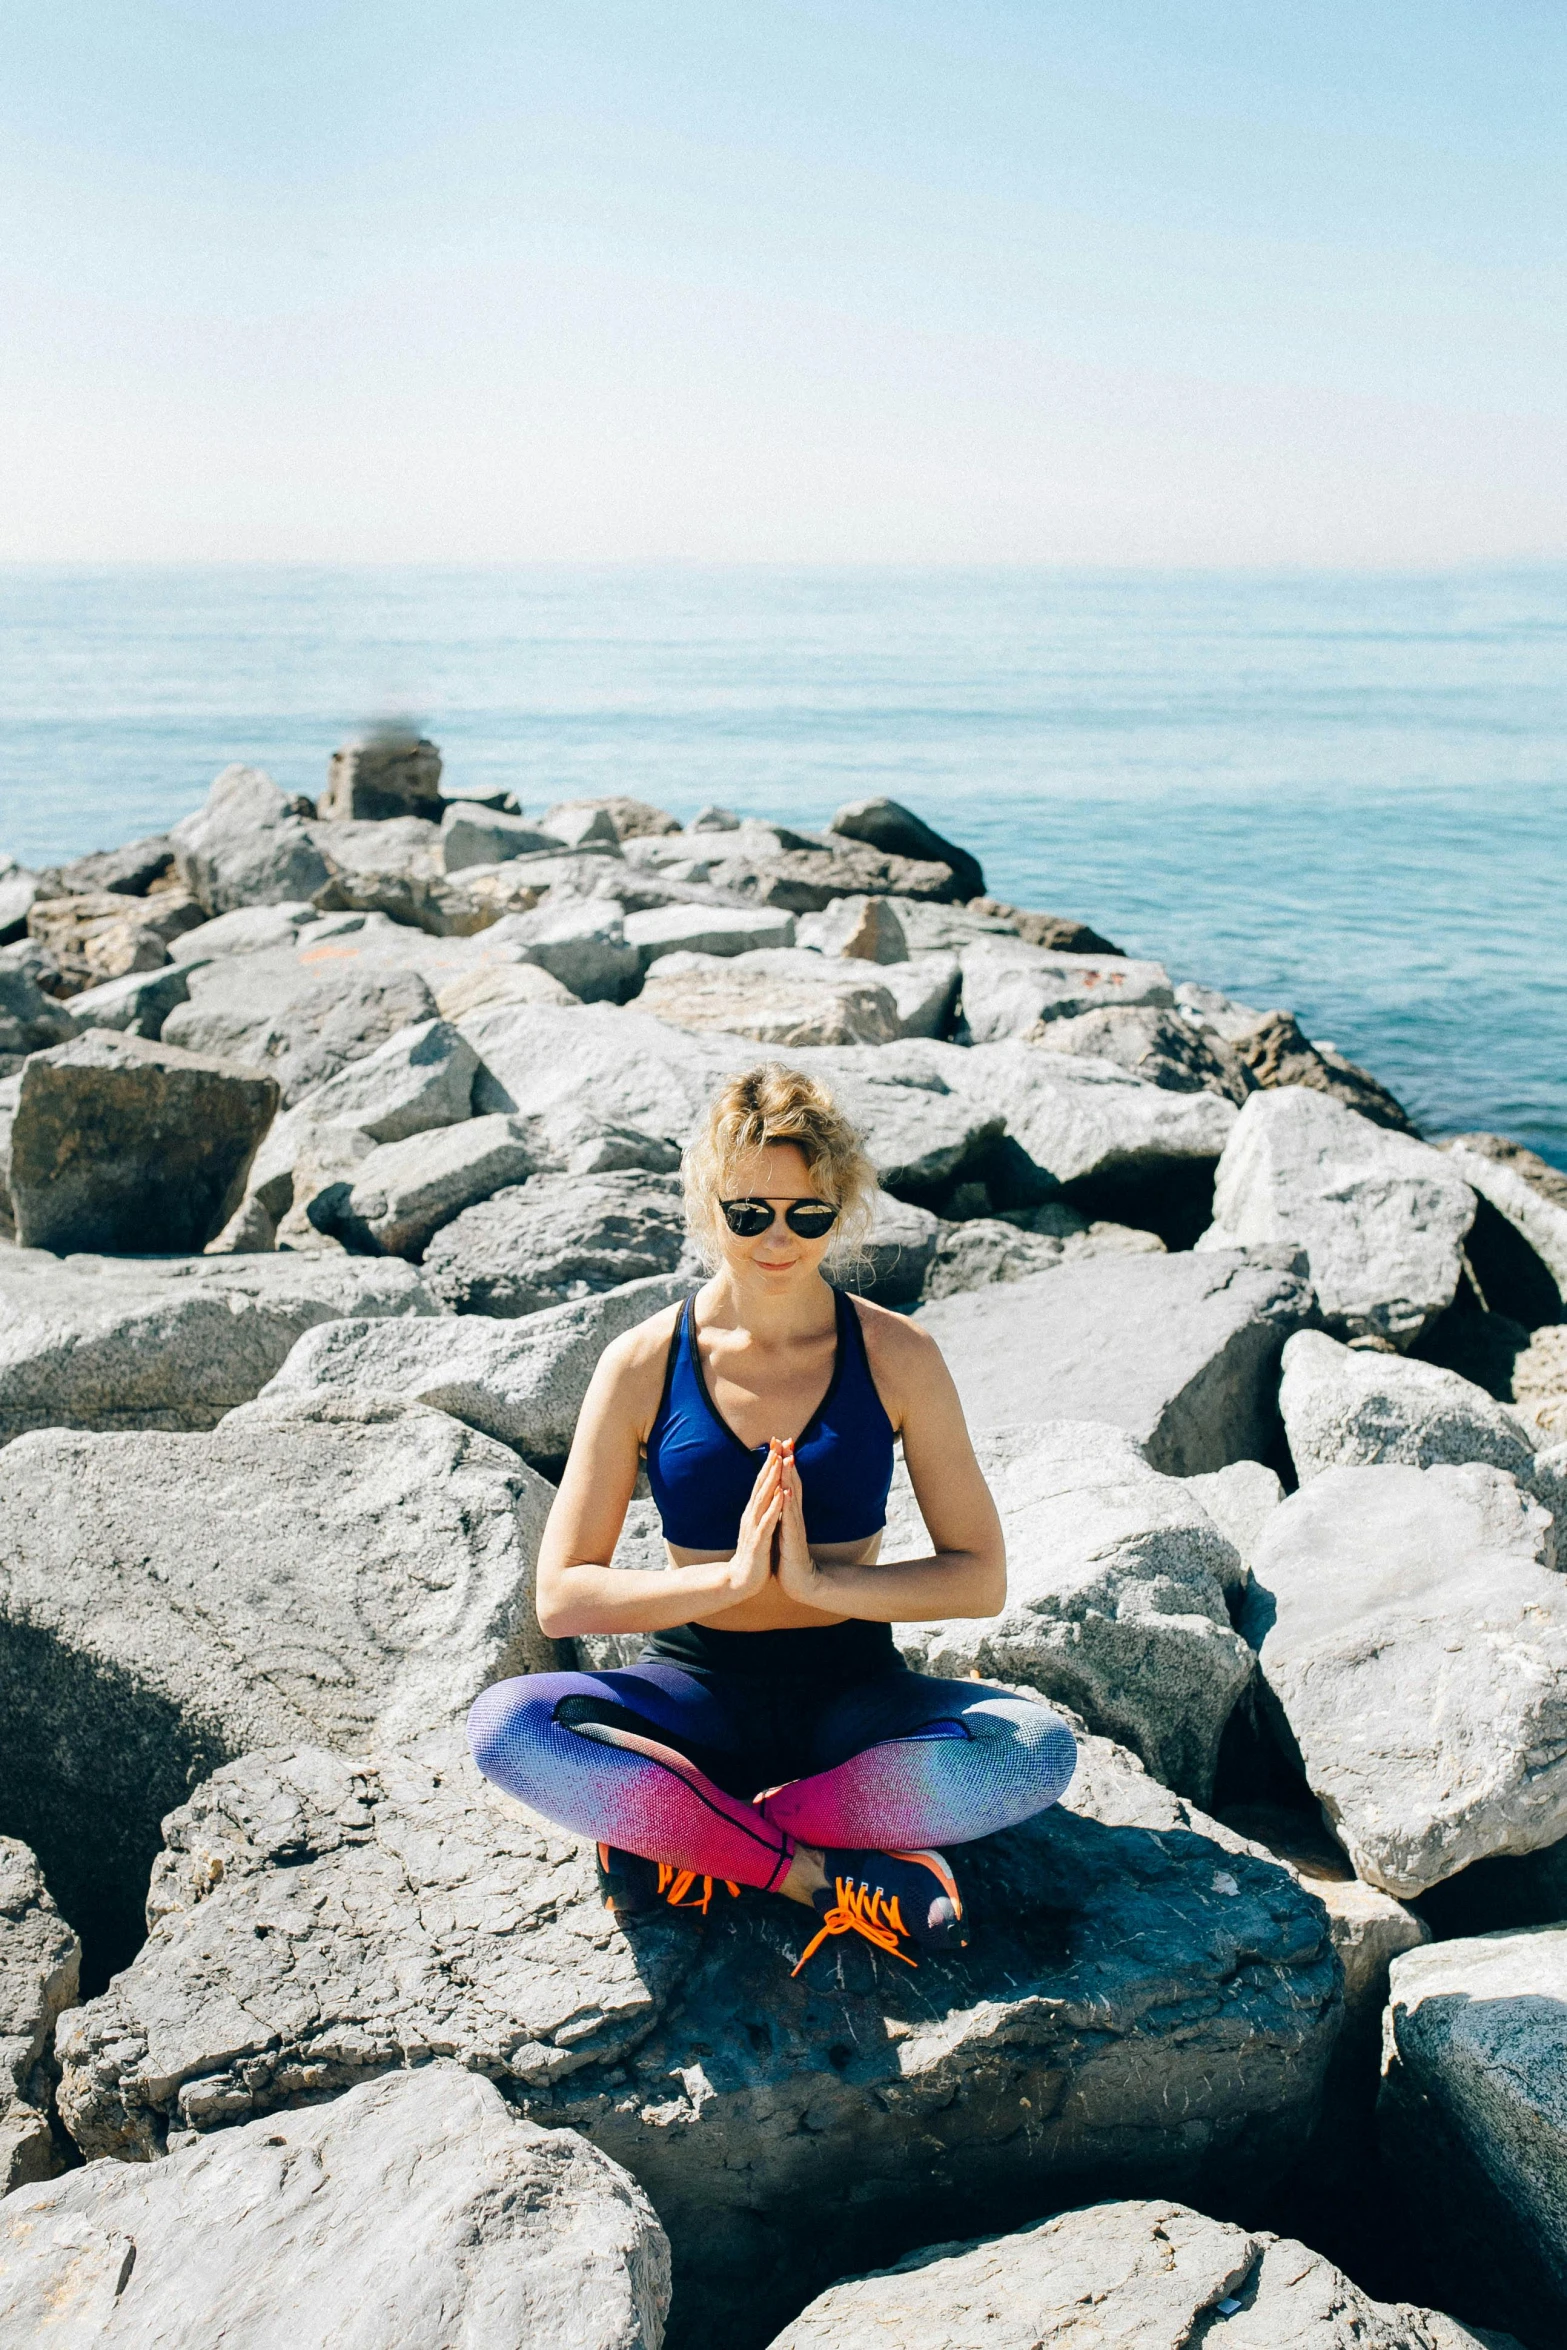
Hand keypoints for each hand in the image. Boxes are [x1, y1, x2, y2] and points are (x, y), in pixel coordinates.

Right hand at [724, 1445, 785, 1604]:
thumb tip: (768, 1493)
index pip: (761, 1483)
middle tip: (778, 1442)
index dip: (769, 1463)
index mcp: (754, 1512)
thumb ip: (762, 1511)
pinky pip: (768, 1521)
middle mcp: (752, 1516)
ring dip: (772, 1479)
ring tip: (780, 1461)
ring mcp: (754, 1528)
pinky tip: (783, 1494)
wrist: (741, 1581)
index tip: (778, 1443)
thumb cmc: (754, 1554)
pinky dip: (775, 1506)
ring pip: (763, 1499)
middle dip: (770, 1464)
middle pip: (761, 1485)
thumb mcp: (759, 1528)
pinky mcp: (758, 1542)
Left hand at [774, 1443, 818, 1604]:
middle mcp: (794, 1516)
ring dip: (790, 1478)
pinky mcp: (793, 1540)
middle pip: (793, 1483)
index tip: (780, 1441)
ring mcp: (795, 1527)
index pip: (788, 1482)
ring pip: (792, 1497)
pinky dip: (788, 1504)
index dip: (784, 1462)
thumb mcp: (784, 1529)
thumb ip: (785, 1512)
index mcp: (790, 1512)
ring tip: (787, 1458)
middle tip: (786, 1439)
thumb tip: (781, 1493)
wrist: (801, 1582)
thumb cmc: (790, 1556)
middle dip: (788, 1461)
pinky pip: (789, 1519)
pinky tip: (786, 1492)